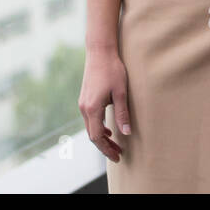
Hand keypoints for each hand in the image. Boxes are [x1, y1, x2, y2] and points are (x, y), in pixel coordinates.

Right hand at [79, 45, 129, 162]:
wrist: (100, 52)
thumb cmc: (113, 70)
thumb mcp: (121, 92)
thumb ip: (122, 113)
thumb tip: (127, 133)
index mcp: (92, 109)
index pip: (97, 137)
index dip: (107, 148)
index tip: (117, 156)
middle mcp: (84, 108)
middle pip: (92, 135)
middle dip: (105, 146)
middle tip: (118, 155)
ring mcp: (83, 104)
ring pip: (90, 127)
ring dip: (102, 137)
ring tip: (116, 144)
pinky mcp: (85, 99)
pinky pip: (90, 119)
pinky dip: (98, 127)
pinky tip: (108, 129)